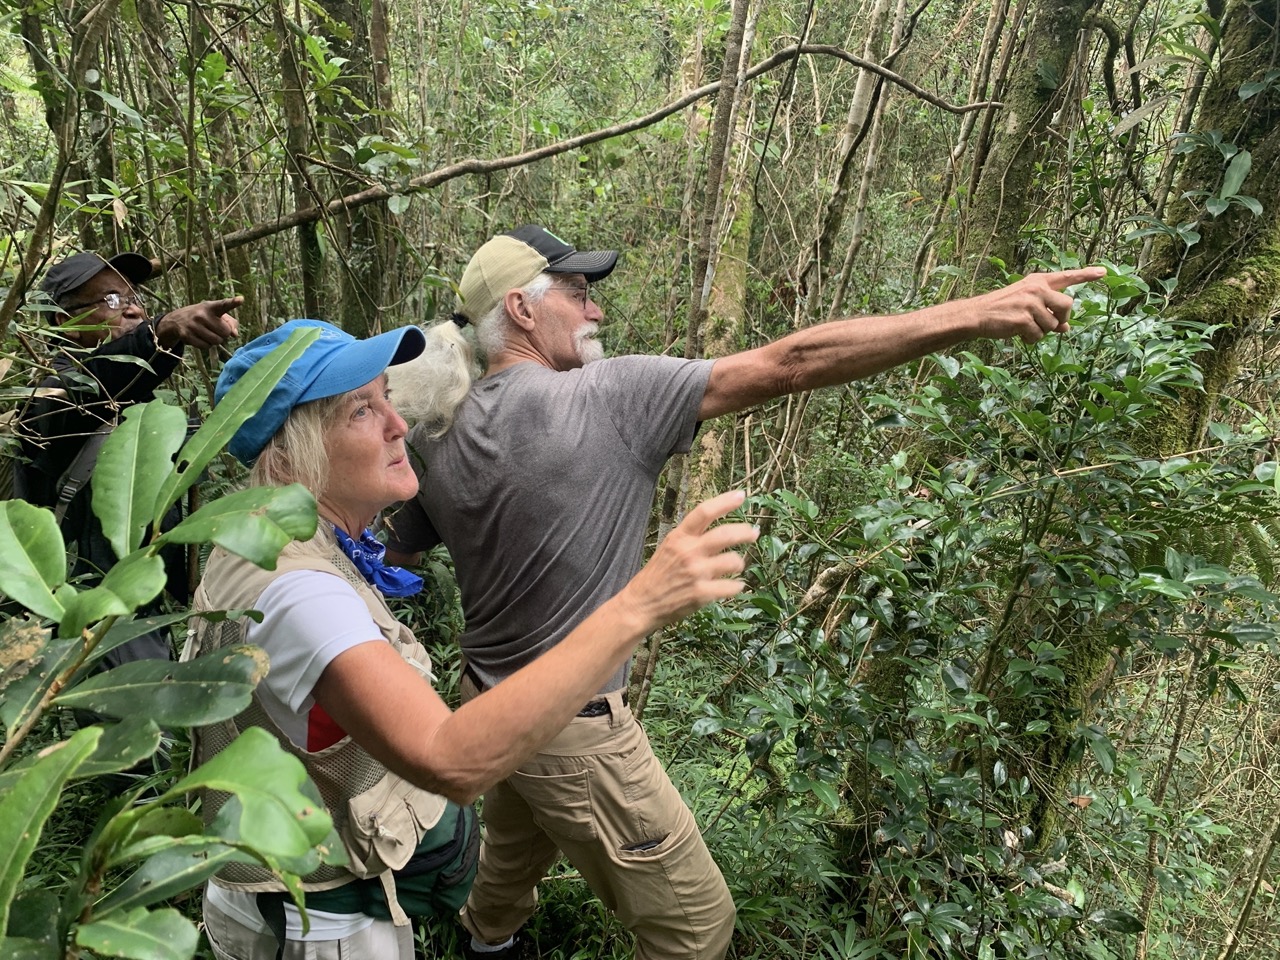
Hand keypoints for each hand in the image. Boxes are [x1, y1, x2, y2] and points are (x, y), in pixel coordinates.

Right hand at [155, 296, 241, 349]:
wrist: (177, 320)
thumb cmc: (204, 317)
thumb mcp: (216, 314)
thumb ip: (231, 323)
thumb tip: (234, 335)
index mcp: (211, 307)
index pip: (224, 304)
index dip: (233, 302)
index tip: (241, 299)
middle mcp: (202, 314)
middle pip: (225, 332)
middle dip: (223, 334)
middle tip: (214, 329)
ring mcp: (193, 325)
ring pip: (216, 341)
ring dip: (215, 341)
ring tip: (207, 333)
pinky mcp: (187, 335)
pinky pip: (206, 346)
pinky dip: (206, 345)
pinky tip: (200, 337)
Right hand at [618, 490, 757, 629]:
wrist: (642, 603)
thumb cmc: (658, 574)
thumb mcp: (669, 547)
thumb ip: (690, 536)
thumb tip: (718, 527)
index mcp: (680, 537)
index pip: (704, 512)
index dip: (725, 502)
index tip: (740, 495)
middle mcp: (689, 552)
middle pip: (725, 534)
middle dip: (745, 532)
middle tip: (754, 533)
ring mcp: (696, 573)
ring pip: (733, 561)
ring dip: (739, 563)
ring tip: (736, 566)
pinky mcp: (701, 594)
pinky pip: (732, 587)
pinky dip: (737, 586)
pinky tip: (734, 586)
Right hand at [973, 268, 1103, 343]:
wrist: (977, 314)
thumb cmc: (1002, 309)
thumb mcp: (1027, 304)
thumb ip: (1048, 311)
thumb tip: (1066, 328)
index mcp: (1038, 282)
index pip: (1066, 277)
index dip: (1086, 275)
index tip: (1103, 272)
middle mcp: (1036, 289)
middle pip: (1067, 305)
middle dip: (1061, 318)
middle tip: (1046, 323)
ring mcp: (1031, 303)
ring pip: (1053, 325)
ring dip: (1041, 331)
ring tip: (1024, 327)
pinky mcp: (1024, 318)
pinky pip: (1038, 335)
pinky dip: (1030, 339)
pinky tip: (1018, 334)